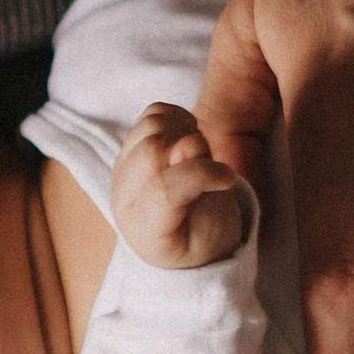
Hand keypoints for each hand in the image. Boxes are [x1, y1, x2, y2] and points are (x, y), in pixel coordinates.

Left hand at [110, 104, 247, 269]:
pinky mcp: (132, 147)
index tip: (228, 179)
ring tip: (199, 155)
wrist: (186, 239)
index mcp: (144, 227)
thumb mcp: (213, 228)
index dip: (201, 175)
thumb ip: (199, 188)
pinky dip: (177, 118)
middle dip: (192, 150)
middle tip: (209, 166)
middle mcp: (125, 195)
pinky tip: (189, 139)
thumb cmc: (203, 238)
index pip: (163, 188)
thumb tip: (187, 144)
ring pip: (151, 126)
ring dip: (185, 132)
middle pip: (152, 150)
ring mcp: (125, 168)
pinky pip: (153, 114)